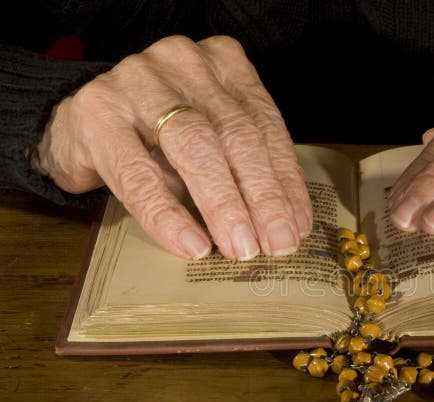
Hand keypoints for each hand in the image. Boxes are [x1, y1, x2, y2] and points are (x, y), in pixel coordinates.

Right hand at [31, 35, 311, 259]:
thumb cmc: (157, 135)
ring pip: (194, 146)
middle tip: (276, 243)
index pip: (265, 125)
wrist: (77, 123)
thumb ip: (244, 168)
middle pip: (235, 134)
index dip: (285, 180)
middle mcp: (184, 63)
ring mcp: (138, 81)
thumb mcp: (209, 139)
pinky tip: (191, 243)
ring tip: (241, 246)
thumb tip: (284, 227)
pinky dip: (168, 214)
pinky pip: (139, 173)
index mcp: (222, 63)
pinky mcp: (96, 112)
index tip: (296, 226)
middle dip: (262, 195)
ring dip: (224, 205)